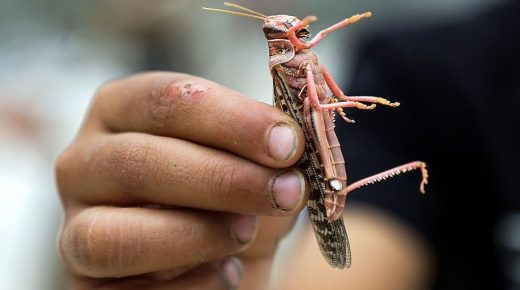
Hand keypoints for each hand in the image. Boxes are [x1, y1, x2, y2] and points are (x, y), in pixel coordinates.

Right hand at [55, 72, 307, 289]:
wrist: (220, 255)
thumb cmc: (230, 197)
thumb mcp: (251, 162)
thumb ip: (264, 149)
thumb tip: (288, 143)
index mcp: (122, 111)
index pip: (164, 100)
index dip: (230, 121)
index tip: (287, 144)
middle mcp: (85, 162)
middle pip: (136, 161)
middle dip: (221, 177)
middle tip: (285, 191)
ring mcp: (77, 227)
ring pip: (113, 234)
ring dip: (196, 233)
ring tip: (247, 231)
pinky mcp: (89, 284)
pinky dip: (190, 284)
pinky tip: (228, 271)